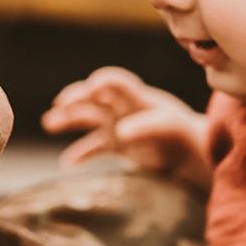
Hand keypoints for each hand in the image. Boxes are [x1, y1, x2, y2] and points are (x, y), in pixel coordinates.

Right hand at [41, 66, 210, 187]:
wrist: (194, 157)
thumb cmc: (184, 137)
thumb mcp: (169, 129)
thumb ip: (147, 127)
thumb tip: (121, 132)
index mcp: (138, 99)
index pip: (115, 83)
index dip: (100, 83)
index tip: (89, 89)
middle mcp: (124, 109)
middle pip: (94, 98)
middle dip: (76, 98)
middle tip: (60, 104)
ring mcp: (119, 126)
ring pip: (88, 119)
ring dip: (68, 119)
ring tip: (50, 123)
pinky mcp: (118, 146)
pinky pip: (93, 147)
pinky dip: (79, 153)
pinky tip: (67, 163)